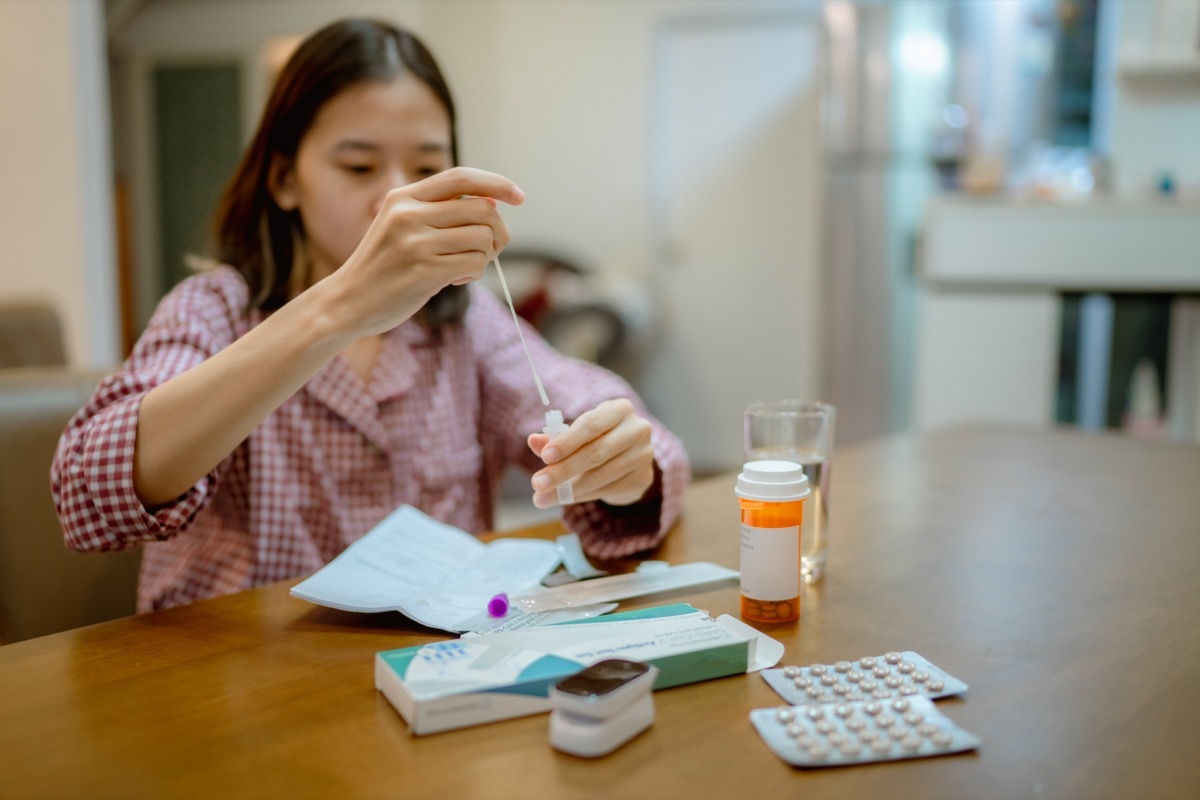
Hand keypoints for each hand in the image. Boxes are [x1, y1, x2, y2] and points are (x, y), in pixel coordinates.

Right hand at [327, 167, 523, 335]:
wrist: (347, 302)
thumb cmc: (383, 266)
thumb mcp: (401, 226)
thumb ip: (440, 212)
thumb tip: (492, 202)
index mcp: (403, 197)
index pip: (461, 177)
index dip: (496, 184)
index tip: (518, 196)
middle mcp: (409, 214)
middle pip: (482, 209)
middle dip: (497, 231)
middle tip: (488, 250)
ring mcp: (415, 243)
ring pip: (482, 238)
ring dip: (484, 256)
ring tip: (463, 267)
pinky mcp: (423, 271)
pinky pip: (474, 264)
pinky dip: (474, 274)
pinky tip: (455, 280)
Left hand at [528, 399, 654, 508]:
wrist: (629, 456)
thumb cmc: (597, 438)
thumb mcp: (578, 433)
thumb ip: (555, 438)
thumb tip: (533, 441)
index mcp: (620, 409)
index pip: (592, 424)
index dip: (567, 441)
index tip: (544, 457)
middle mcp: (637, 430)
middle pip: (596, 453)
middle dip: (563, 470)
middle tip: (537, 483)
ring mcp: (643, 456)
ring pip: (601, 476)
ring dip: (568, 489)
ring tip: (542, 498)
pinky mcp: (643, 478)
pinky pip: (607, 490)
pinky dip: (582, 496)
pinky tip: (564, 498)